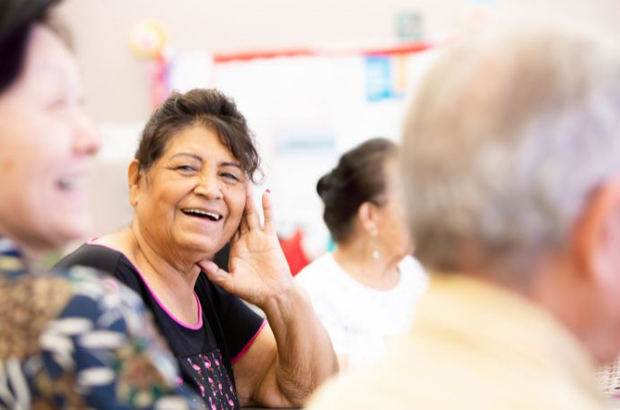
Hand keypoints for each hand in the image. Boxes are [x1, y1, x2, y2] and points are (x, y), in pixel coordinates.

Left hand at [197, 186, 292, 307]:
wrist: (274, 295)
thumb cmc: (253, 292)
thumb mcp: (229, 282)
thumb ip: (214, 273)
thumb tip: (197, 262)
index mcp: (235, 249)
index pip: (225, 228)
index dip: (219, 216)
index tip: (211, 202)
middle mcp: (246, 240)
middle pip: (239, 217)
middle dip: (234, 203)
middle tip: (228, 186)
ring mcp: (259, 238)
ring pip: (252, 215)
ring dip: (249, 201)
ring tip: (245, 185)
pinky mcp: (270, 238)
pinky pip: (268, 219)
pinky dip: (267, 206)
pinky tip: (266, 193)